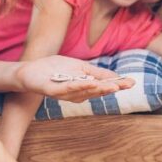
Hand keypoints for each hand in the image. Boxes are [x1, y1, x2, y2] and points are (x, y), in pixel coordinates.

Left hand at [15, 55, 134, 100]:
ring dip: (99, 88)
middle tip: (125, 85)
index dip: (118, 85)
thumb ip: (96, 73)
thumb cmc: (54, 69)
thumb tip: (116, 77)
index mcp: (84, 87)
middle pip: (97, 91)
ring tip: (113, 85)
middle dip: (111, 88)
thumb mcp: (79, 68)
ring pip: (85, 91)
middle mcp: (77, 94)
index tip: (132, 83)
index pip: (104, 86)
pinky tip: (90, 82)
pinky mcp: (53, 91)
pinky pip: (68, 88)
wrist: (29, 71)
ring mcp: (65, 94)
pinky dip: (80, 86)